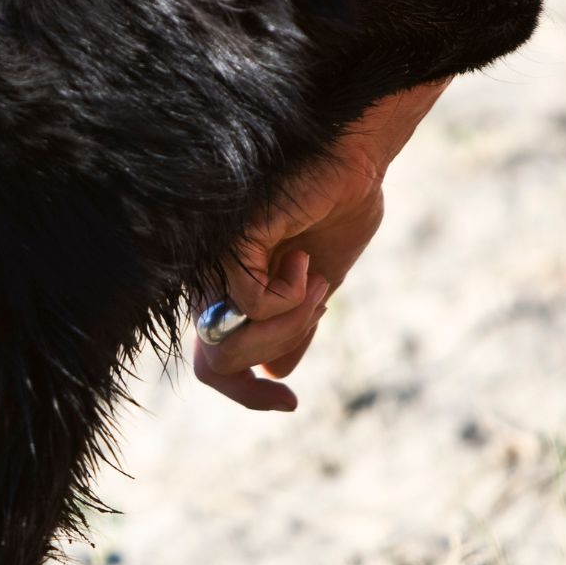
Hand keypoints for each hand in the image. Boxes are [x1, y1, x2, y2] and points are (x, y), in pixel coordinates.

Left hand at [192, 86, 442, 410]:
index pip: (211, 365)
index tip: (289, 401)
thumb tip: (275, 372)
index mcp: (226, 290)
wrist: (357, 163)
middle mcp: (208, 278)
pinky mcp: (228, 241)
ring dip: (288, 325)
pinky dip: (287, 297)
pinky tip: (304, 261)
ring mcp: (212, 260)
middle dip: (279, 349)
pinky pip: (248, 304)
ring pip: (229, 341)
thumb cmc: (337, 209)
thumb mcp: (316, 286)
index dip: (245, 395)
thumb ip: (292, 328)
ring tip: (315, 283)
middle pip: (219, 363)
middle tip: (318, 308)